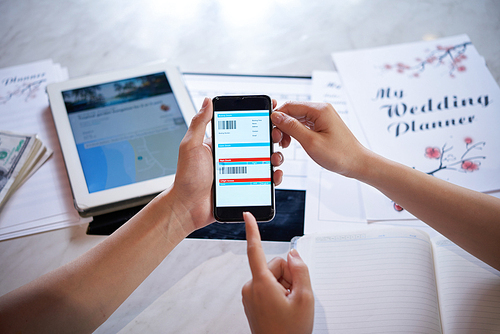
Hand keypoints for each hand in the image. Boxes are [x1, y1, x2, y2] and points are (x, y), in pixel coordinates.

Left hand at [170, 98, 284, 232]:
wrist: (188, 207)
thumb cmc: (186, 177)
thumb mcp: (191, 146)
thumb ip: (200, 123)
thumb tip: (208, 101)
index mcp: (222, 144)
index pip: (243, 127)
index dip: (258, 119)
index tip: (270, 111)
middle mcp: (233, 156)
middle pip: (259, 143)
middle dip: (272, 137)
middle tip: (276, 136)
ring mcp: (240, 172)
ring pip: (265, 161)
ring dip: (275, 156)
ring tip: (275, 157)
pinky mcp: (245, 187)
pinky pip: (264, 181)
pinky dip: (273, 177)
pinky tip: (275, 175)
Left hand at [242, 212, 313, 333]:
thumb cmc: (290, 332)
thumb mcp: (305, 298)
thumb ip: (301, 270)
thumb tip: (293, 254)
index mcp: (261, 284)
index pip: (255, 249)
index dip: (252, 230)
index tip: (247, 215)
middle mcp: (251, 287)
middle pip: (275, 265)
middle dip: (289, 276)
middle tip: (295, 297)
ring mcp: (250, 295)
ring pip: (273, 276)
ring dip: (285, 286)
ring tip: (289, 305)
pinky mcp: (252, 300)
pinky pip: (268, 286)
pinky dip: (279, 292)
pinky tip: (284, 307)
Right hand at [272, 101, 369, 178]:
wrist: (357, 163)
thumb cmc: (340, 154)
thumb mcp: (311, 142)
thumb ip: (292, 127)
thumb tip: (276, 116)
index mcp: (320, 110)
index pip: (290, 105)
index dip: (277, 117)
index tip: (270, 129)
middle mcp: (321, 110)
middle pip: (292, 111)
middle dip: (282, 125)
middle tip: (278, 140)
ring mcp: (322, 117)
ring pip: (297, 118)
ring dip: (288, 130)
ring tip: (285, 144)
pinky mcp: (322, 125)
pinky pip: (304, 125)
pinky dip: (296, 133)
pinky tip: (293, 143)